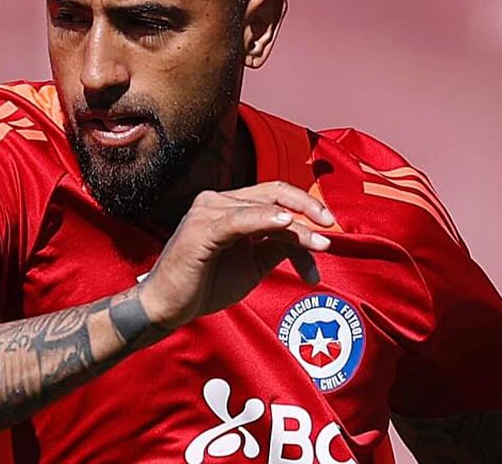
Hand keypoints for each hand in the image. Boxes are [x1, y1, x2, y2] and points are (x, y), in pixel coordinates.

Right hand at [138, 181, 335, 330]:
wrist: (168, 307)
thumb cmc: (205, 285)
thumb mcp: (252, 264)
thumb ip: (276, 246)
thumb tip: (308, 240)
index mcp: (230, 206)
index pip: (276, 196)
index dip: (306, 207)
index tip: (330, 230)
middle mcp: (218, 201)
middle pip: (274, 194)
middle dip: (309, 208)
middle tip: (332, 229)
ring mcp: (207, 211)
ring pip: (264, 209)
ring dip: (297, 228)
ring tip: (320, 245)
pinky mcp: (201, 229)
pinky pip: (240, 220)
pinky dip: (265, 219)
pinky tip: (287, 224)